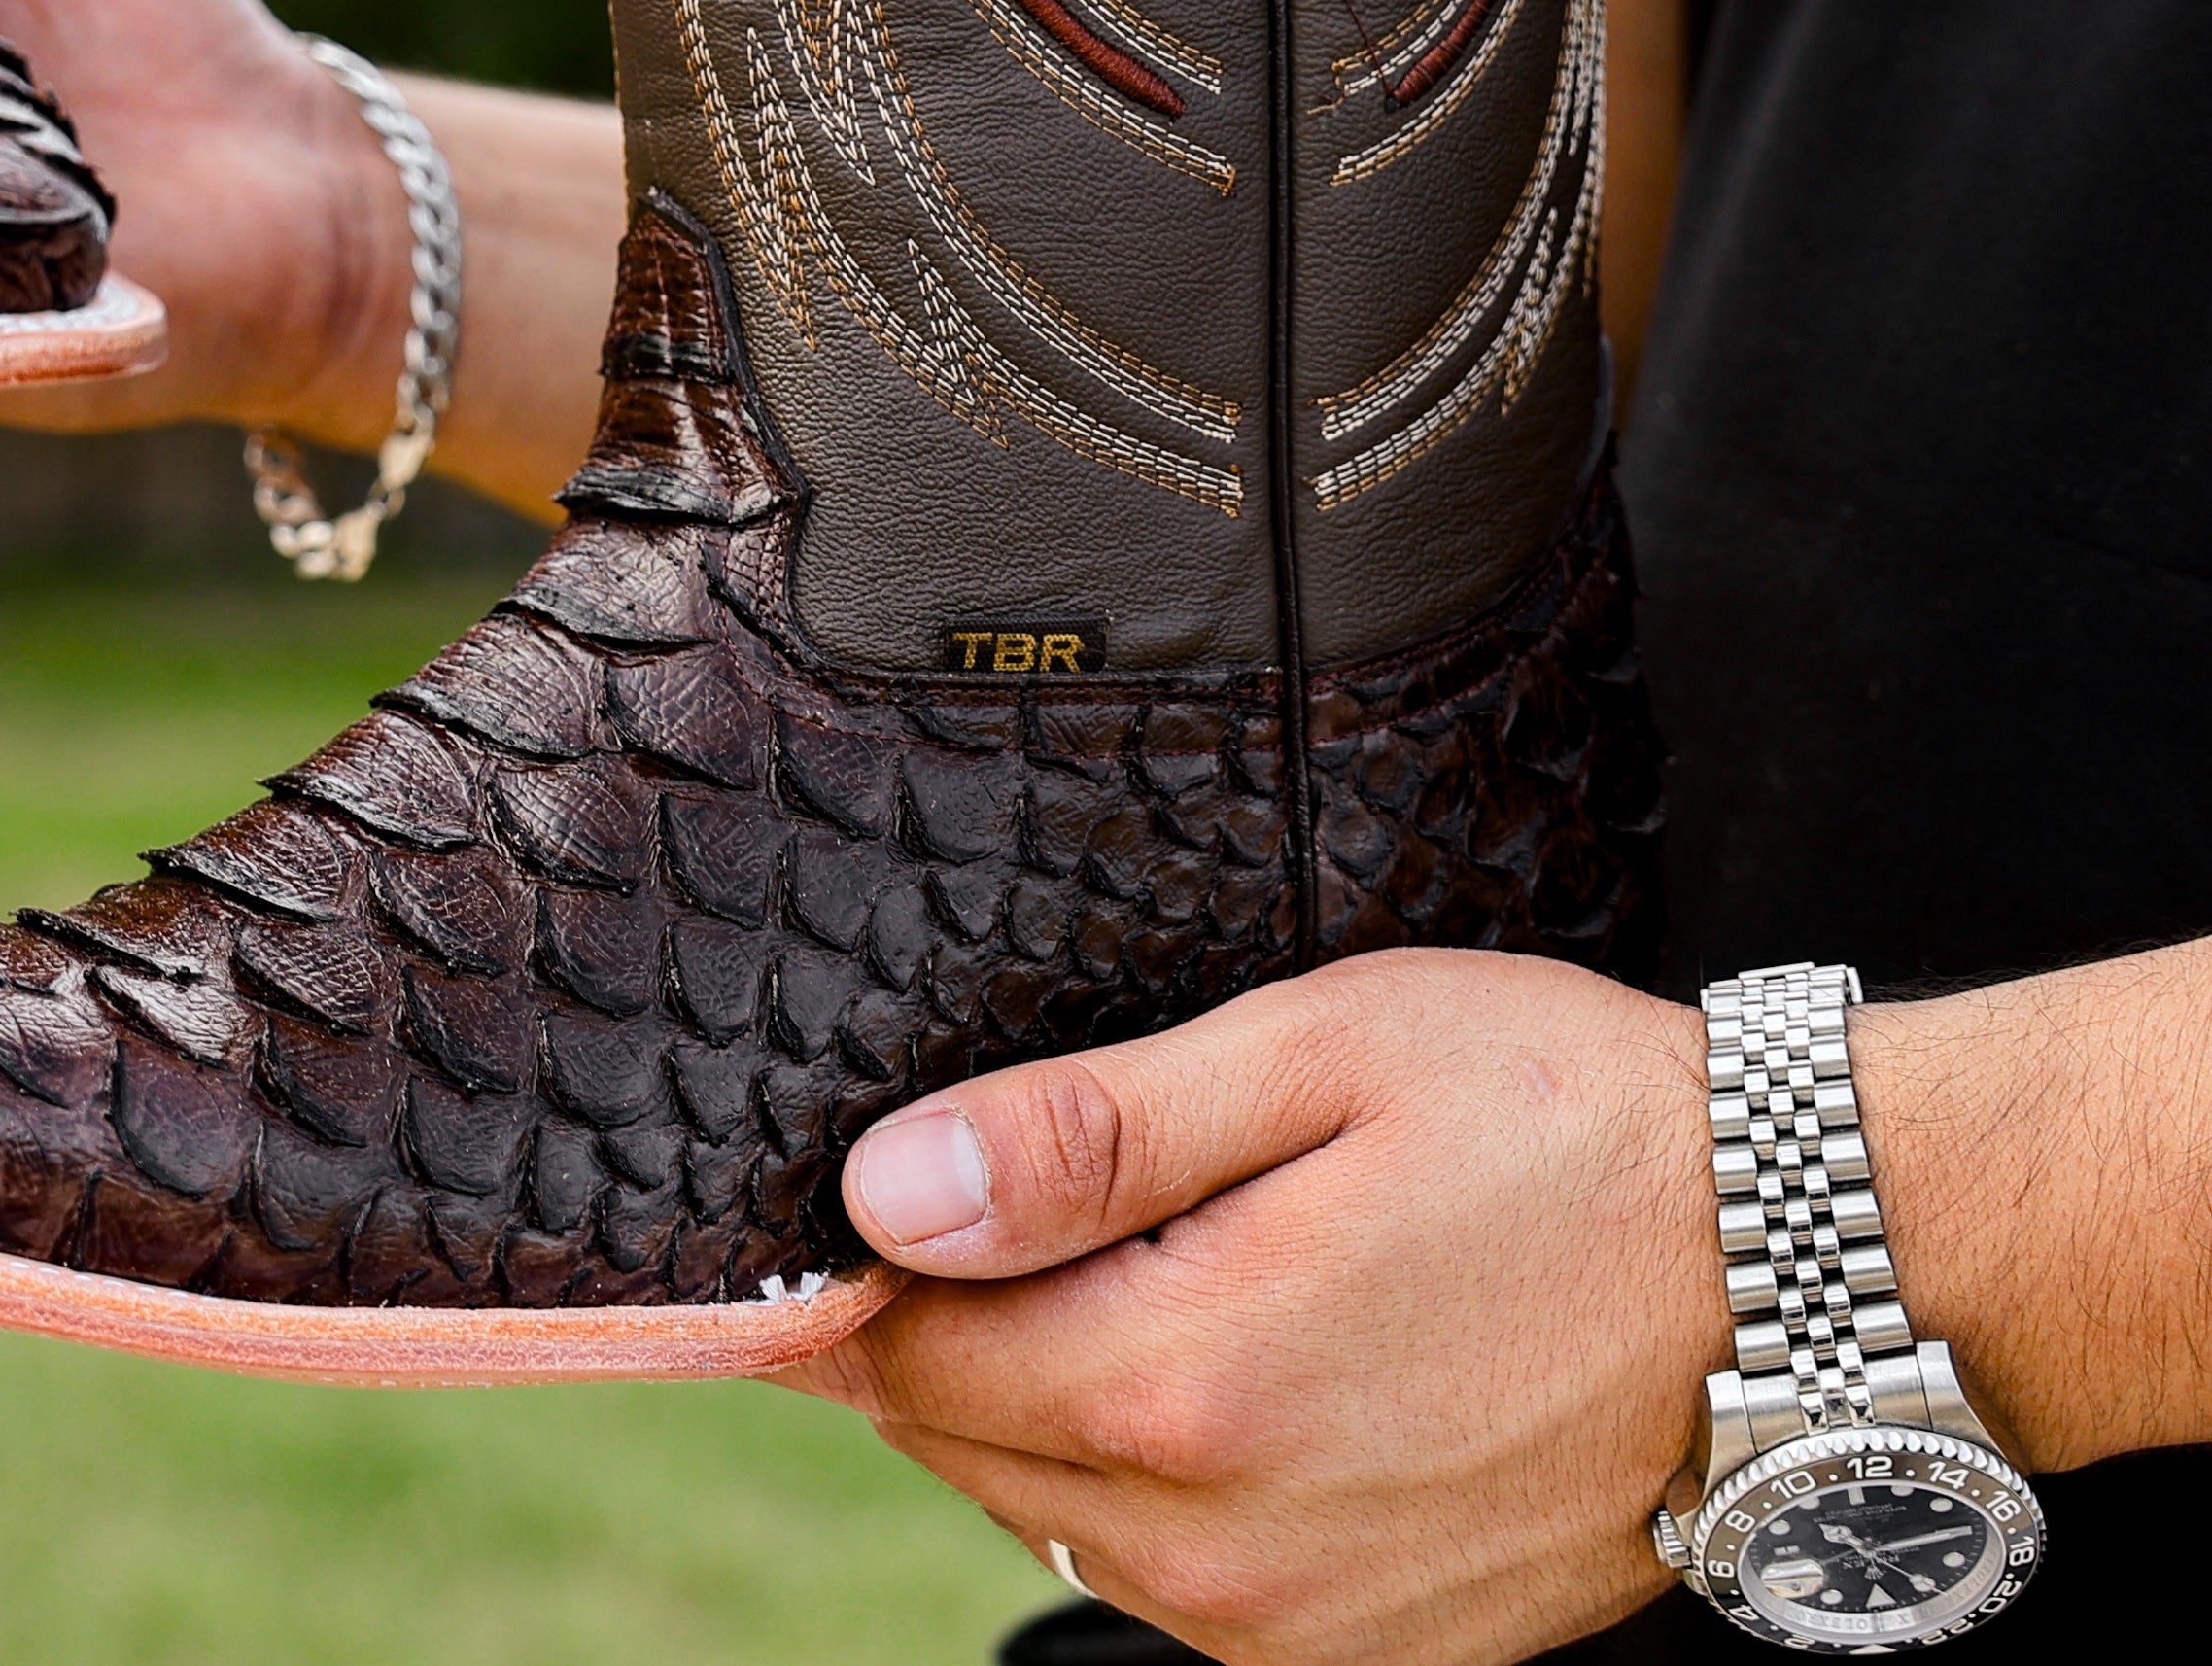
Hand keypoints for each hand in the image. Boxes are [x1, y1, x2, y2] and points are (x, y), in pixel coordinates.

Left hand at [788, 950, 1710, 1664]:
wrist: (1808, 1271)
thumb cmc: (1563, 1122)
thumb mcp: (1309, 1058)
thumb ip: (1080, 1137)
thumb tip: (881, 1192)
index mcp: (1190, 1387)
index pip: (901, 1353)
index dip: (854, 1261)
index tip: (864, 1176)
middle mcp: (1232, 1550)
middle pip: (963, 1442)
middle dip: (941, 1322)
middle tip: (1007, 1185)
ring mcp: (1308, 1625)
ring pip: (1057, 1514)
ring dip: (1045, 1395)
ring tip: (1132, 1251)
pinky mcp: (1376, 1654)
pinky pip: (1174, 1570)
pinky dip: (1150, 1467)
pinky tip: (1219, 1348)